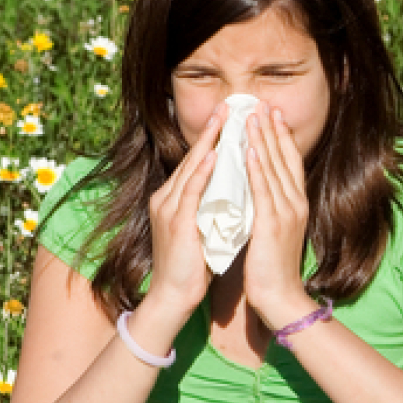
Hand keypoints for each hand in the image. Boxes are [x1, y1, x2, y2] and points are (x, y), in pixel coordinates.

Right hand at [146, 102, 225, 313]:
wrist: (174, 297)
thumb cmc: (193, 266)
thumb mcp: (204, 227)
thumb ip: (213, 206)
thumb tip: (235, 189)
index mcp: (175, 198)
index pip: (197, 161)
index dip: (214, 138)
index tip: (233, 117)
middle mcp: (167, 197)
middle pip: (193, 157)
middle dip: (212, 130)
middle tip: (230, 105)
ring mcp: (169, 208)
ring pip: (192, 167)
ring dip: (209, 141)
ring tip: (225, 119)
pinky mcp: (175, 222)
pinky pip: (190, 190)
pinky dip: (203, 171)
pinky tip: (215, 154)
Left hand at [242, 101, 312, 328]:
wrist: (279, 297)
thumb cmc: (273, 268)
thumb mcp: (275, 230)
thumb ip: (270, 207)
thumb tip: (258, 189)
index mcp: (297, 204)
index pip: (291, 162)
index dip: (283, 137)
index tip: (273, 114)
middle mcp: (295, 203)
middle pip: (285, 158)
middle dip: (273, 130)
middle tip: (263, 104)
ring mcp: (286, 213)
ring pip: (274, 168)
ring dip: (264, 140)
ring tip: (254, 117)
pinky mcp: (272, 224)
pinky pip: (263, 190)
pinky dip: (257, 168)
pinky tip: (250, 150)